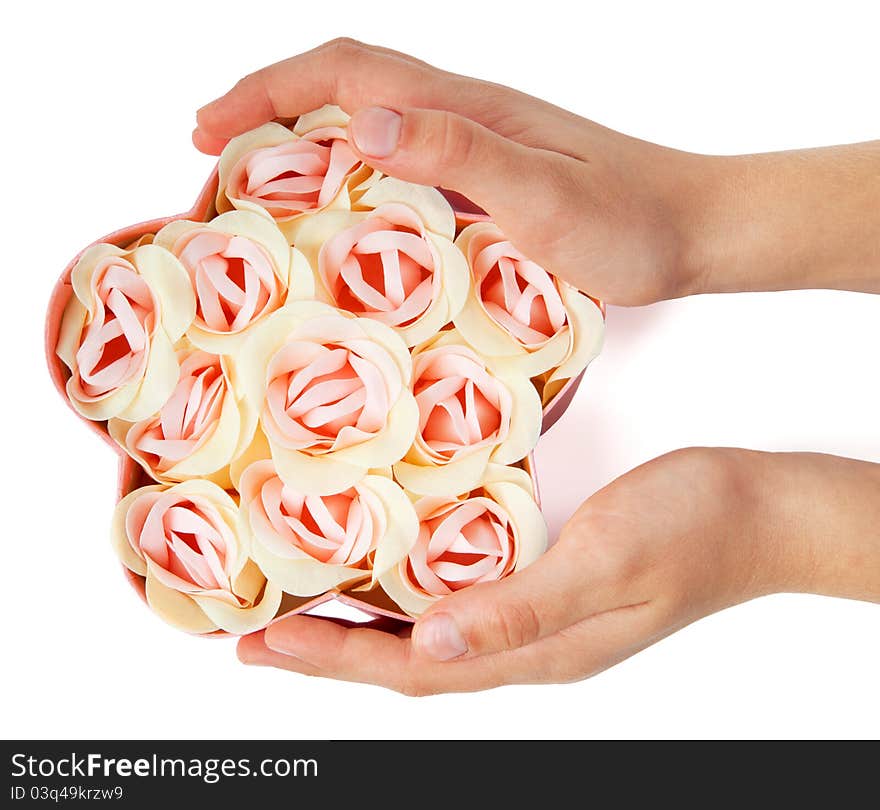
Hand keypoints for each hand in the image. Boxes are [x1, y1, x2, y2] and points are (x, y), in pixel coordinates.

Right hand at [194, 39, 879, 304]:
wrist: (694, 228)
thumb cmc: (630, 222)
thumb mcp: (545, 197)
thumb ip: (462, 156)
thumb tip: (365, 125)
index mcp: (464, 112)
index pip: (345, 74)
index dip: (268, 90)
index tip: (208, 126)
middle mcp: (462, 118)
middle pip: (344, 89)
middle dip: (267, 111)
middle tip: (211, 159)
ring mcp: (475, 147)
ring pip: (367, 126)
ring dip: (302, 144)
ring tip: (255, 190)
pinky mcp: (487, 179)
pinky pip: (400, 165)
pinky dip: (350, 178)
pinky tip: (341, 214)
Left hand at [237, 448, 879, 693]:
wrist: (756, 509)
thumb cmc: (692, 529)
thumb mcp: (606, 562)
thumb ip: (521, 608)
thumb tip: (430, 643)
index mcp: (538, 647)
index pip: (415, 670)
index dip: (337, 661)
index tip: (267, 646)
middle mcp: (529, 640)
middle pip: (410, 661)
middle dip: (331, 652)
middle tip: (260, 637)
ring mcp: (541, 613)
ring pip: (430, 633)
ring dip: (365, 627)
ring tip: (306, 611)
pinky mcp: (550, 577)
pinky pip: (461, 596)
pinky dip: (411, 592)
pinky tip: (391, 570)